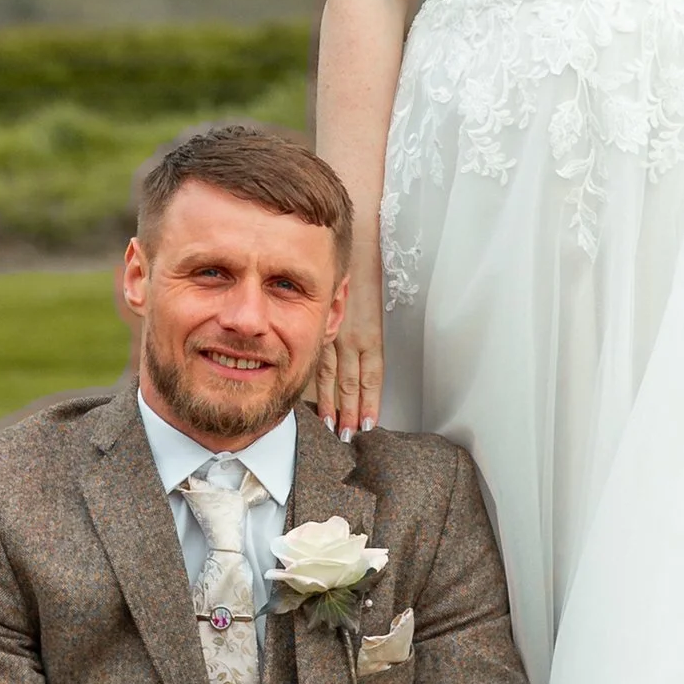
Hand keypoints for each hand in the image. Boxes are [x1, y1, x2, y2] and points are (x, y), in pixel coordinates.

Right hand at [315, 278, 383, 439]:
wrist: (352, 245)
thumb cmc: (364, 271)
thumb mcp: (372, 304)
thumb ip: (365, 331)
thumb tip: (361, 351)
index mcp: (371, 333)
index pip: (373, 376)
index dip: (371, 401)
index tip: (370, 424)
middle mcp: (352, 337)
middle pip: (353, 383)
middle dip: (352, 412)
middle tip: (349, 438)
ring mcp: (332, 332)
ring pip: (332, 376)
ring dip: (332, 404)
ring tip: (332, 428)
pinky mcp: (315, 325)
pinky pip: (314, 359)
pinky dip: (314, 381)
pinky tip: (310, 397)